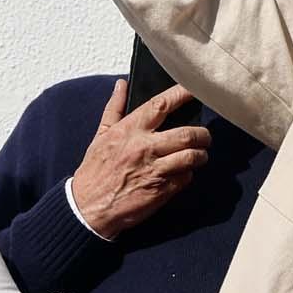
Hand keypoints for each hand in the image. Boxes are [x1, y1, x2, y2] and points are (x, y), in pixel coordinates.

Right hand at [71, 79, 211, 236]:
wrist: (88, 208)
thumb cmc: (94, 171)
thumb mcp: (100, 135)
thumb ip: (114, 108)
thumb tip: (121, 84)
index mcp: (130, 130)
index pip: (161, 105)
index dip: (182, 94)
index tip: (195, 90)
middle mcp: (144, 148)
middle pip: (187, 133)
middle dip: (203, 134)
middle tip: (204, 136)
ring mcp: (154, 170)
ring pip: (192, 156)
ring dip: (201, 155)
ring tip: (199, 155)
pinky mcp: (161, 191)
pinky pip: (186, 178)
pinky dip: (188, 174)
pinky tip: (183, 173)